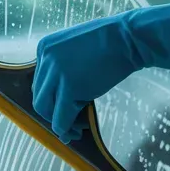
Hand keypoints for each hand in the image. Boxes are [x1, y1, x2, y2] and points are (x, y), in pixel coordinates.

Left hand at [32, 16, 140, 142]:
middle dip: (53, 113)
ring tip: (76, 129)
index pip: (40, 82)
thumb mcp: (77, 47)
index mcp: (45, 47)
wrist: (129, 37)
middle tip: (70, 123)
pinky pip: (61, 118)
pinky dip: (66, 129)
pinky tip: (76, 133)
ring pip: (45, 109)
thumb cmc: (111, 41)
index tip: (65, 108)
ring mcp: (56, 73)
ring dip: (59, 122)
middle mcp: (45, 59)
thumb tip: (63, 95)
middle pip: (40, 96)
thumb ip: (64, 65)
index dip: (52, 99)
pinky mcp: (69, 88)